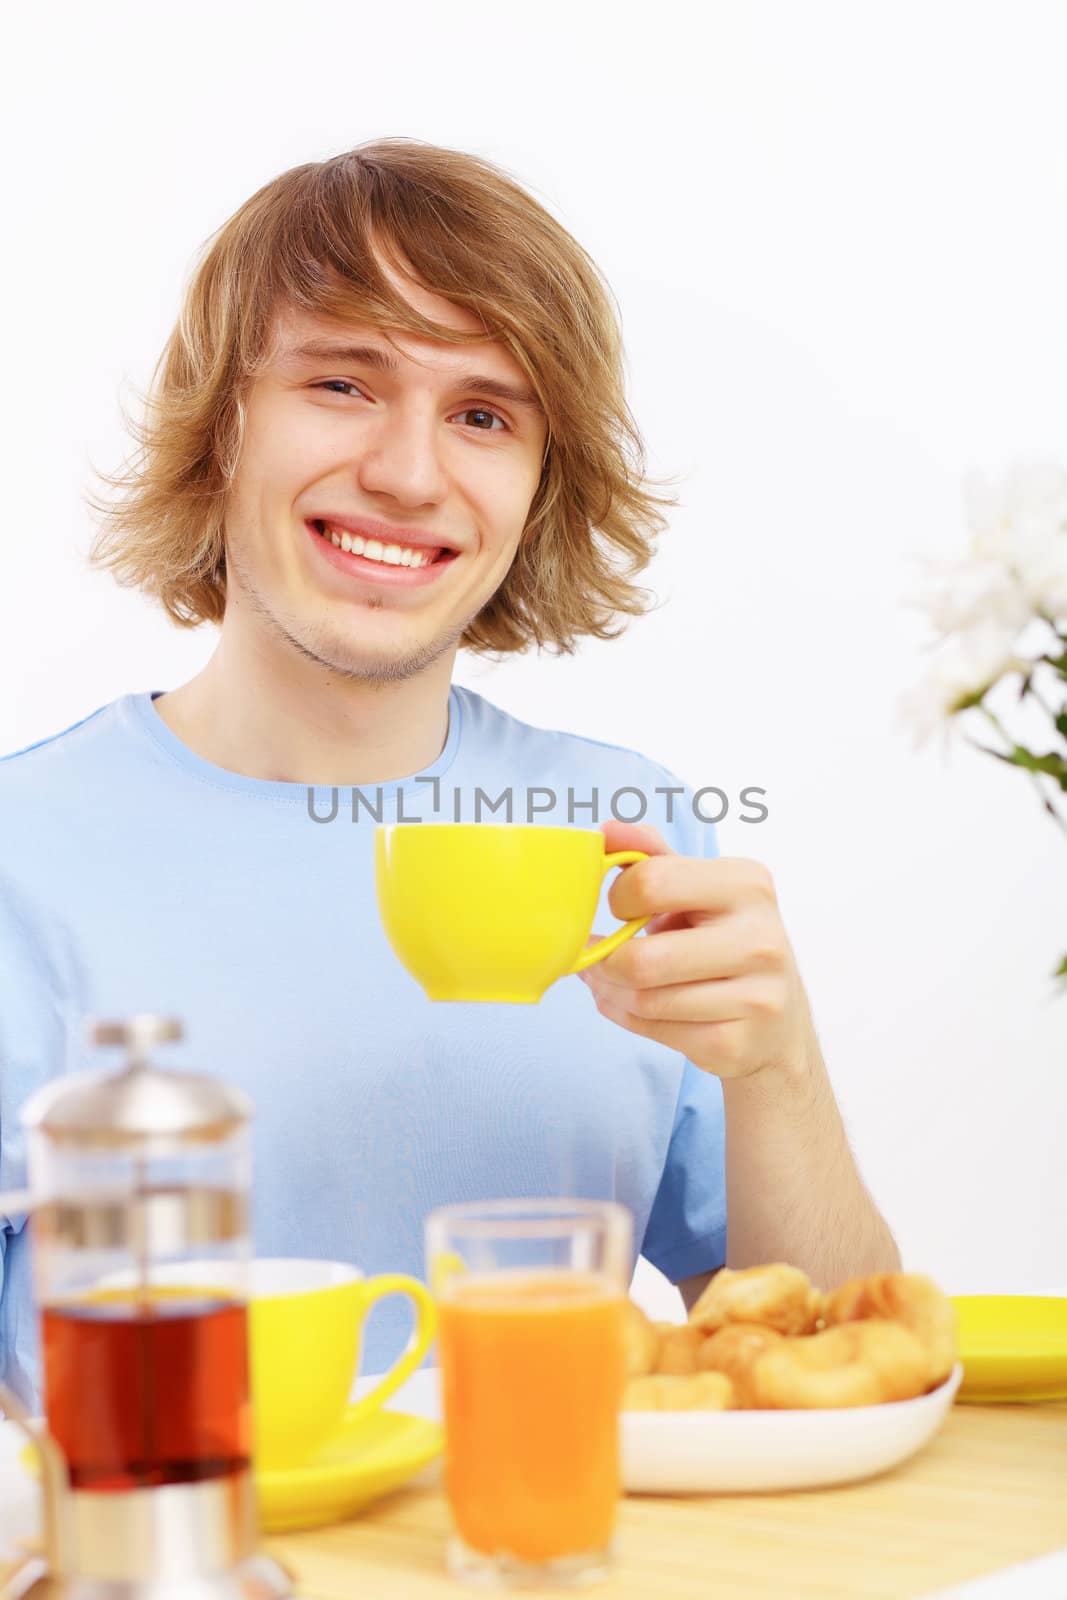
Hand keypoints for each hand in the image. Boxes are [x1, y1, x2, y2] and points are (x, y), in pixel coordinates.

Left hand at [578, 820, 815, 1081]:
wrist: (777, 1025)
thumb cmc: (724, 944)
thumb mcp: (698, 891)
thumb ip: (652, 857)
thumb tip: (607, 830)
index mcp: (748, 884)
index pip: (650, 882)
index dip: (619, 898)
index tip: (623, 907)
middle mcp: (760, 938)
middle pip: (642, 958)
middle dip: (607, 960)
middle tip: (604, 957)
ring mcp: (755, 996)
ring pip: (644, 998)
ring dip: (612, 992)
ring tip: (615, 982)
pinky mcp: (737, 1043)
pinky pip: (655, 1030)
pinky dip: (629, 1018)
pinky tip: (636, 1007)